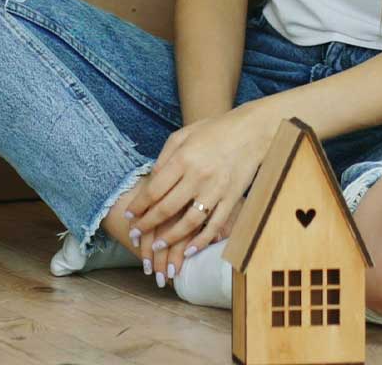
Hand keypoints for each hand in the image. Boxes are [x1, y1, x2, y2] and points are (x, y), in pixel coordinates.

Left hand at [127, 104, 279, 282]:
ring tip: (157, 247)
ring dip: (171, 238)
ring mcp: (216, 189)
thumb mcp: (183, 135)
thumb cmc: (214, 130)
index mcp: (183, 158)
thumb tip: (150, 182)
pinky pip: (215, 225)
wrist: (253, 131)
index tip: (128, 216)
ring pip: (189, 222)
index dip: (139, 206)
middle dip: (148, 225)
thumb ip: (165, 158)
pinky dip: (201, 241)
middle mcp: (198, 176)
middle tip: (135, 235)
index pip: (154, 189)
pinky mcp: (232, 199)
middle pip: (167, 208)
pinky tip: (189, 251)